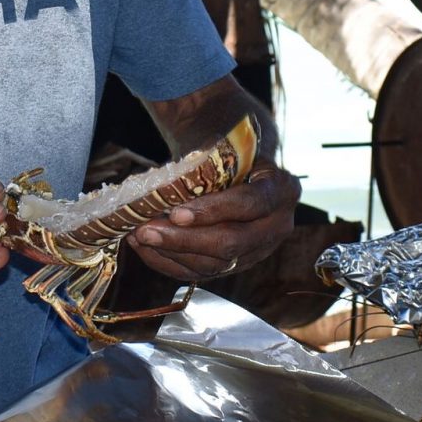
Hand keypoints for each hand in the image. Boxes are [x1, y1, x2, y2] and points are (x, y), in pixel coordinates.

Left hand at [125, 160, 298, 281]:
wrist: (246, 172)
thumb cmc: (234, 154)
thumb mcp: (230, 148)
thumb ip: (210, 159)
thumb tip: (166, 181)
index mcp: (282, 190)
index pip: (250, 204)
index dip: (213, 210)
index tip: (175, 212)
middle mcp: (277, 226)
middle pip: (231, 243)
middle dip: (184, 239)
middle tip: (146, 230)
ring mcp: (259, 251)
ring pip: (215, 264)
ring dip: (172, 253)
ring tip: (139, 237)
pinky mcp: (238, 266)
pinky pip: (203, 273)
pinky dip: (171, 263)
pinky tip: (146, 249)